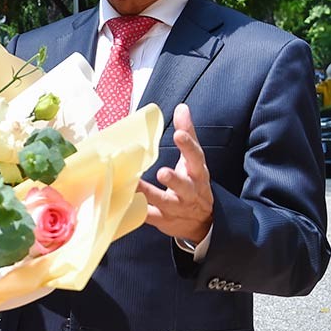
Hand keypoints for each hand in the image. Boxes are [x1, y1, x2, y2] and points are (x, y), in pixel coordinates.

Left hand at [141, 104, 213, 243]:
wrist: (202, 222)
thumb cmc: (194, 183)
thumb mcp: (194, 160)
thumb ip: (188, 134)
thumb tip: (182, 107)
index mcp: (197, 173)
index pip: (196, 158)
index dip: (189, 146)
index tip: (180, 134)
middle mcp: (189, 191)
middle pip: (184, 185)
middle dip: (174, 180)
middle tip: (163, 172)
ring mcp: (177, 208)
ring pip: (165, 202)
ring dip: (151, 195)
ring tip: (137, 185)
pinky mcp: (164, 220)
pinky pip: (151, 216)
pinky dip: (140, 212)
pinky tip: (127, 204)